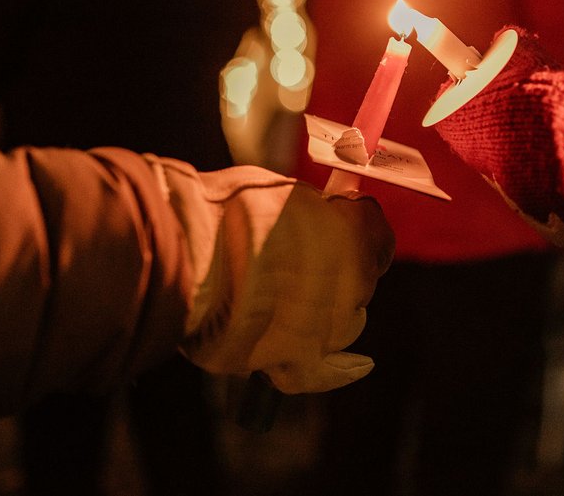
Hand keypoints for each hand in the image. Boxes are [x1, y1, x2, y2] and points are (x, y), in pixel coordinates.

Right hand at [155, 162, 393, 392]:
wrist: (186, 260)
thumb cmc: (224, 213)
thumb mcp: (279, 190)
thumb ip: (310, 212)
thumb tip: (315, 216)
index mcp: (353, 234)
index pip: (377, 231)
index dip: (356, 224)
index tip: (340, 217)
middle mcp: (351, 284)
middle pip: (361, 279)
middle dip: (339, 267)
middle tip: (298, 256)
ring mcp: (326, 328)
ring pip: (346, 322)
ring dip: (327, 309)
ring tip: (288, 296)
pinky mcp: (293, 361)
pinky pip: (323, 372)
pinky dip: (337, 369)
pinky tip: (357, 366)